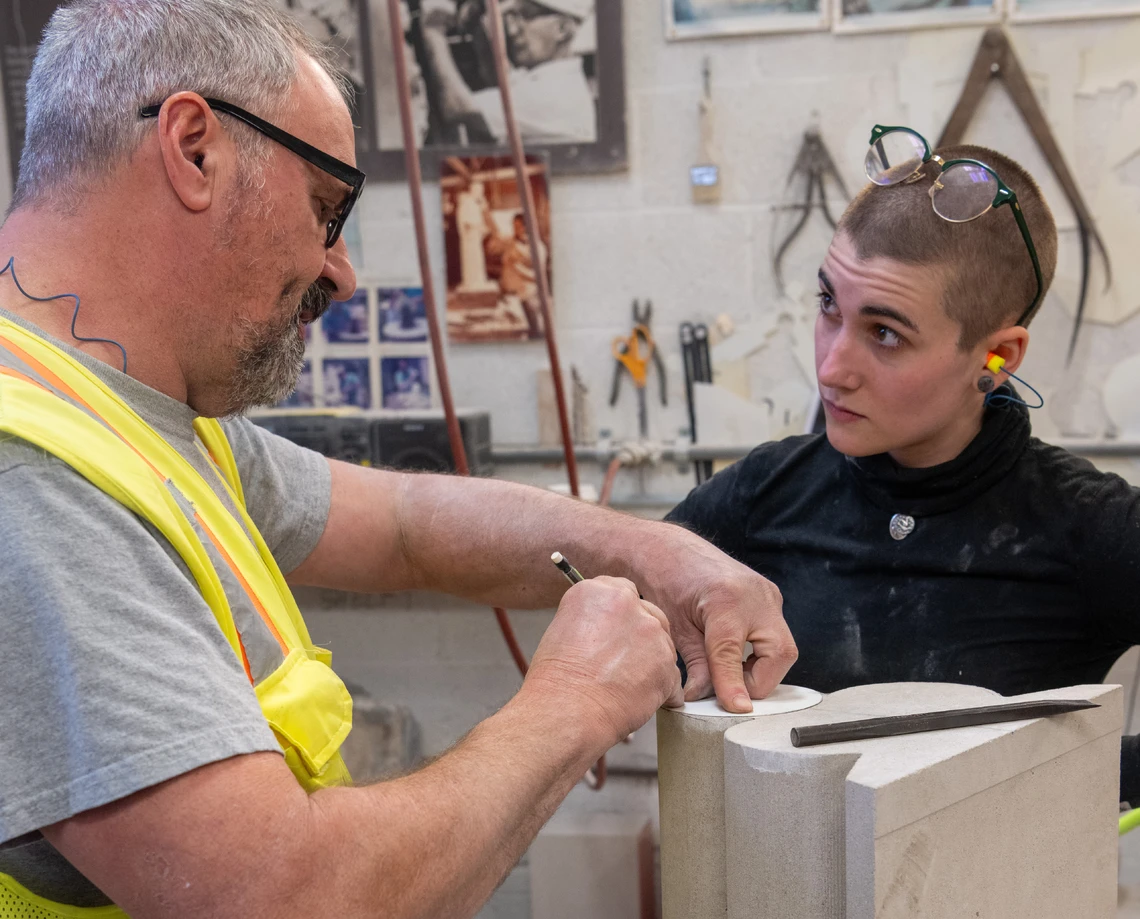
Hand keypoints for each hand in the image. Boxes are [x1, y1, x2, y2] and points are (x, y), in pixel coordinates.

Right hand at [524, 577, 683, 750]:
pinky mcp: (667, 665)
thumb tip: (607, 631)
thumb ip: (594, 620)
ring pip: (662, 645)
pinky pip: (672, 678)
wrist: (566, 710)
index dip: (621, 616)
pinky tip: (638, 699)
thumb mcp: (563, 629)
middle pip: (648, 614)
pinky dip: (661, 690)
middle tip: (621, 661)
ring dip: (651, 663)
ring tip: (625, 685)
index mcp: (598, 591)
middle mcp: (628, 604)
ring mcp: (652, 634)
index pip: (623, 591)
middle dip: (640, 637)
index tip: (615, 631)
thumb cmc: (557, 679)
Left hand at [649, 546, 795, 713]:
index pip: (734, 658)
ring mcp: (767, 594)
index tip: (732, 709)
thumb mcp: (676, 630)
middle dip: (756, 682)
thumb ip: (697, 667)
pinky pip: (775, 635)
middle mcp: (755, 596)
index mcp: (726, 602)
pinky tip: (737, 657)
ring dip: (760, 669)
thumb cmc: (666, 583)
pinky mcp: (769, 596)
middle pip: (778, 655)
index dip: (732, 689)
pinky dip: (760, 654)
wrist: (670, 551)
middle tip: (728, 692)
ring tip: (729, 674)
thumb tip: (704, 700)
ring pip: (782, 649)